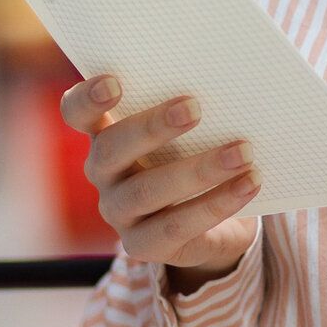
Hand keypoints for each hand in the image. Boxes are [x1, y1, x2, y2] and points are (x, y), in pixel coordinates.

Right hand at [60, 76, 260, 288]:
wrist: (216, 226)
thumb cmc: (199, 159)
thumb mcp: (192, 133)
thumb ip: (193, 111)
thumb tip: (232, 81)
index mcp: (106, 135)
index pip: (78, 113)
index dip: (88, 98)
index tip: (114, 82)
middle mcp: (104, 174)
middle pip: (111, 149)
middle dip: (152, 127)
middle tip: (194, 108)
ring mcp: (120, 213)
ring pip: (147, 191)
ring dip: (198, 169)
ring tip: (242, 152)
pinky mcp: (144, 245)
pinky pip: (177, 226)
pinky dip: (217, 202)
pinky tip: (249, 183)